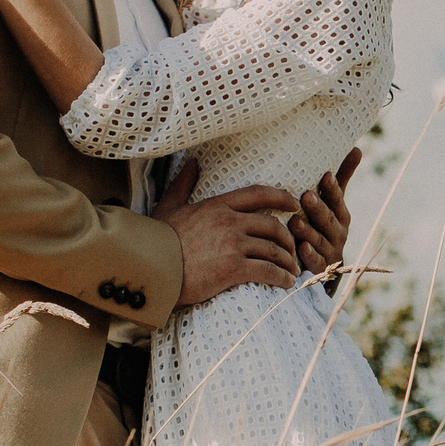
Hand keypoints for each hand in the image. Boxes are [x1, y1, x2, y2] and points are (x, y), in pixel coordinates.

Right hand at [154, 157, 300, 306]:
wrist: (149, 267)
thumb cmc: (155, 239)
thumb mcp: (170, 205)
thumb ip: (183, 184)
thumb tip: (191, 162)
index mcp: (217, 205)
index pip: (258, 194)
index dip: (281, 197)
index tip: (295, 204)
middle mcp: (229, 221)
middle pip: (272, 225)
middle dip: (287, 239)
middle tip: (292, 251)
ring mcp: (232, 244)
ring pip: (274, 249)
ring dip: (287, 261)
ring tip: (291, 272)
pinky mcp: (233, 268)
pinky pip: (268, 270)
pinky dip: (282, 277)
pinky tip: (286, 284)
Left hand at [291, 147, 360, 276]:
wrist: (326, 266)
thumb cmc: (325, 225)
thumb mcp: (334, 203)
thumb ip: (342, 178)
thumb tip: (357, 147)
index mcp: (341, 215)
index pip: (338, 200)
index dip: (333, 189)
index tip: (325, 175)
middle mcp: (338, 232)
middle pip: (328, 220)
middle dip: (318, 208)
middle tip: (306, 196)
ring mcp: (329, 251)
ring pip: (319, 240)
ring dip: (308, 231)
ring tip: (295, 221)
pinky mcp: (320, 269)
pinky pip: (315, 263)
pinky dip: (309, 256)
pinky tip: (300, 248)